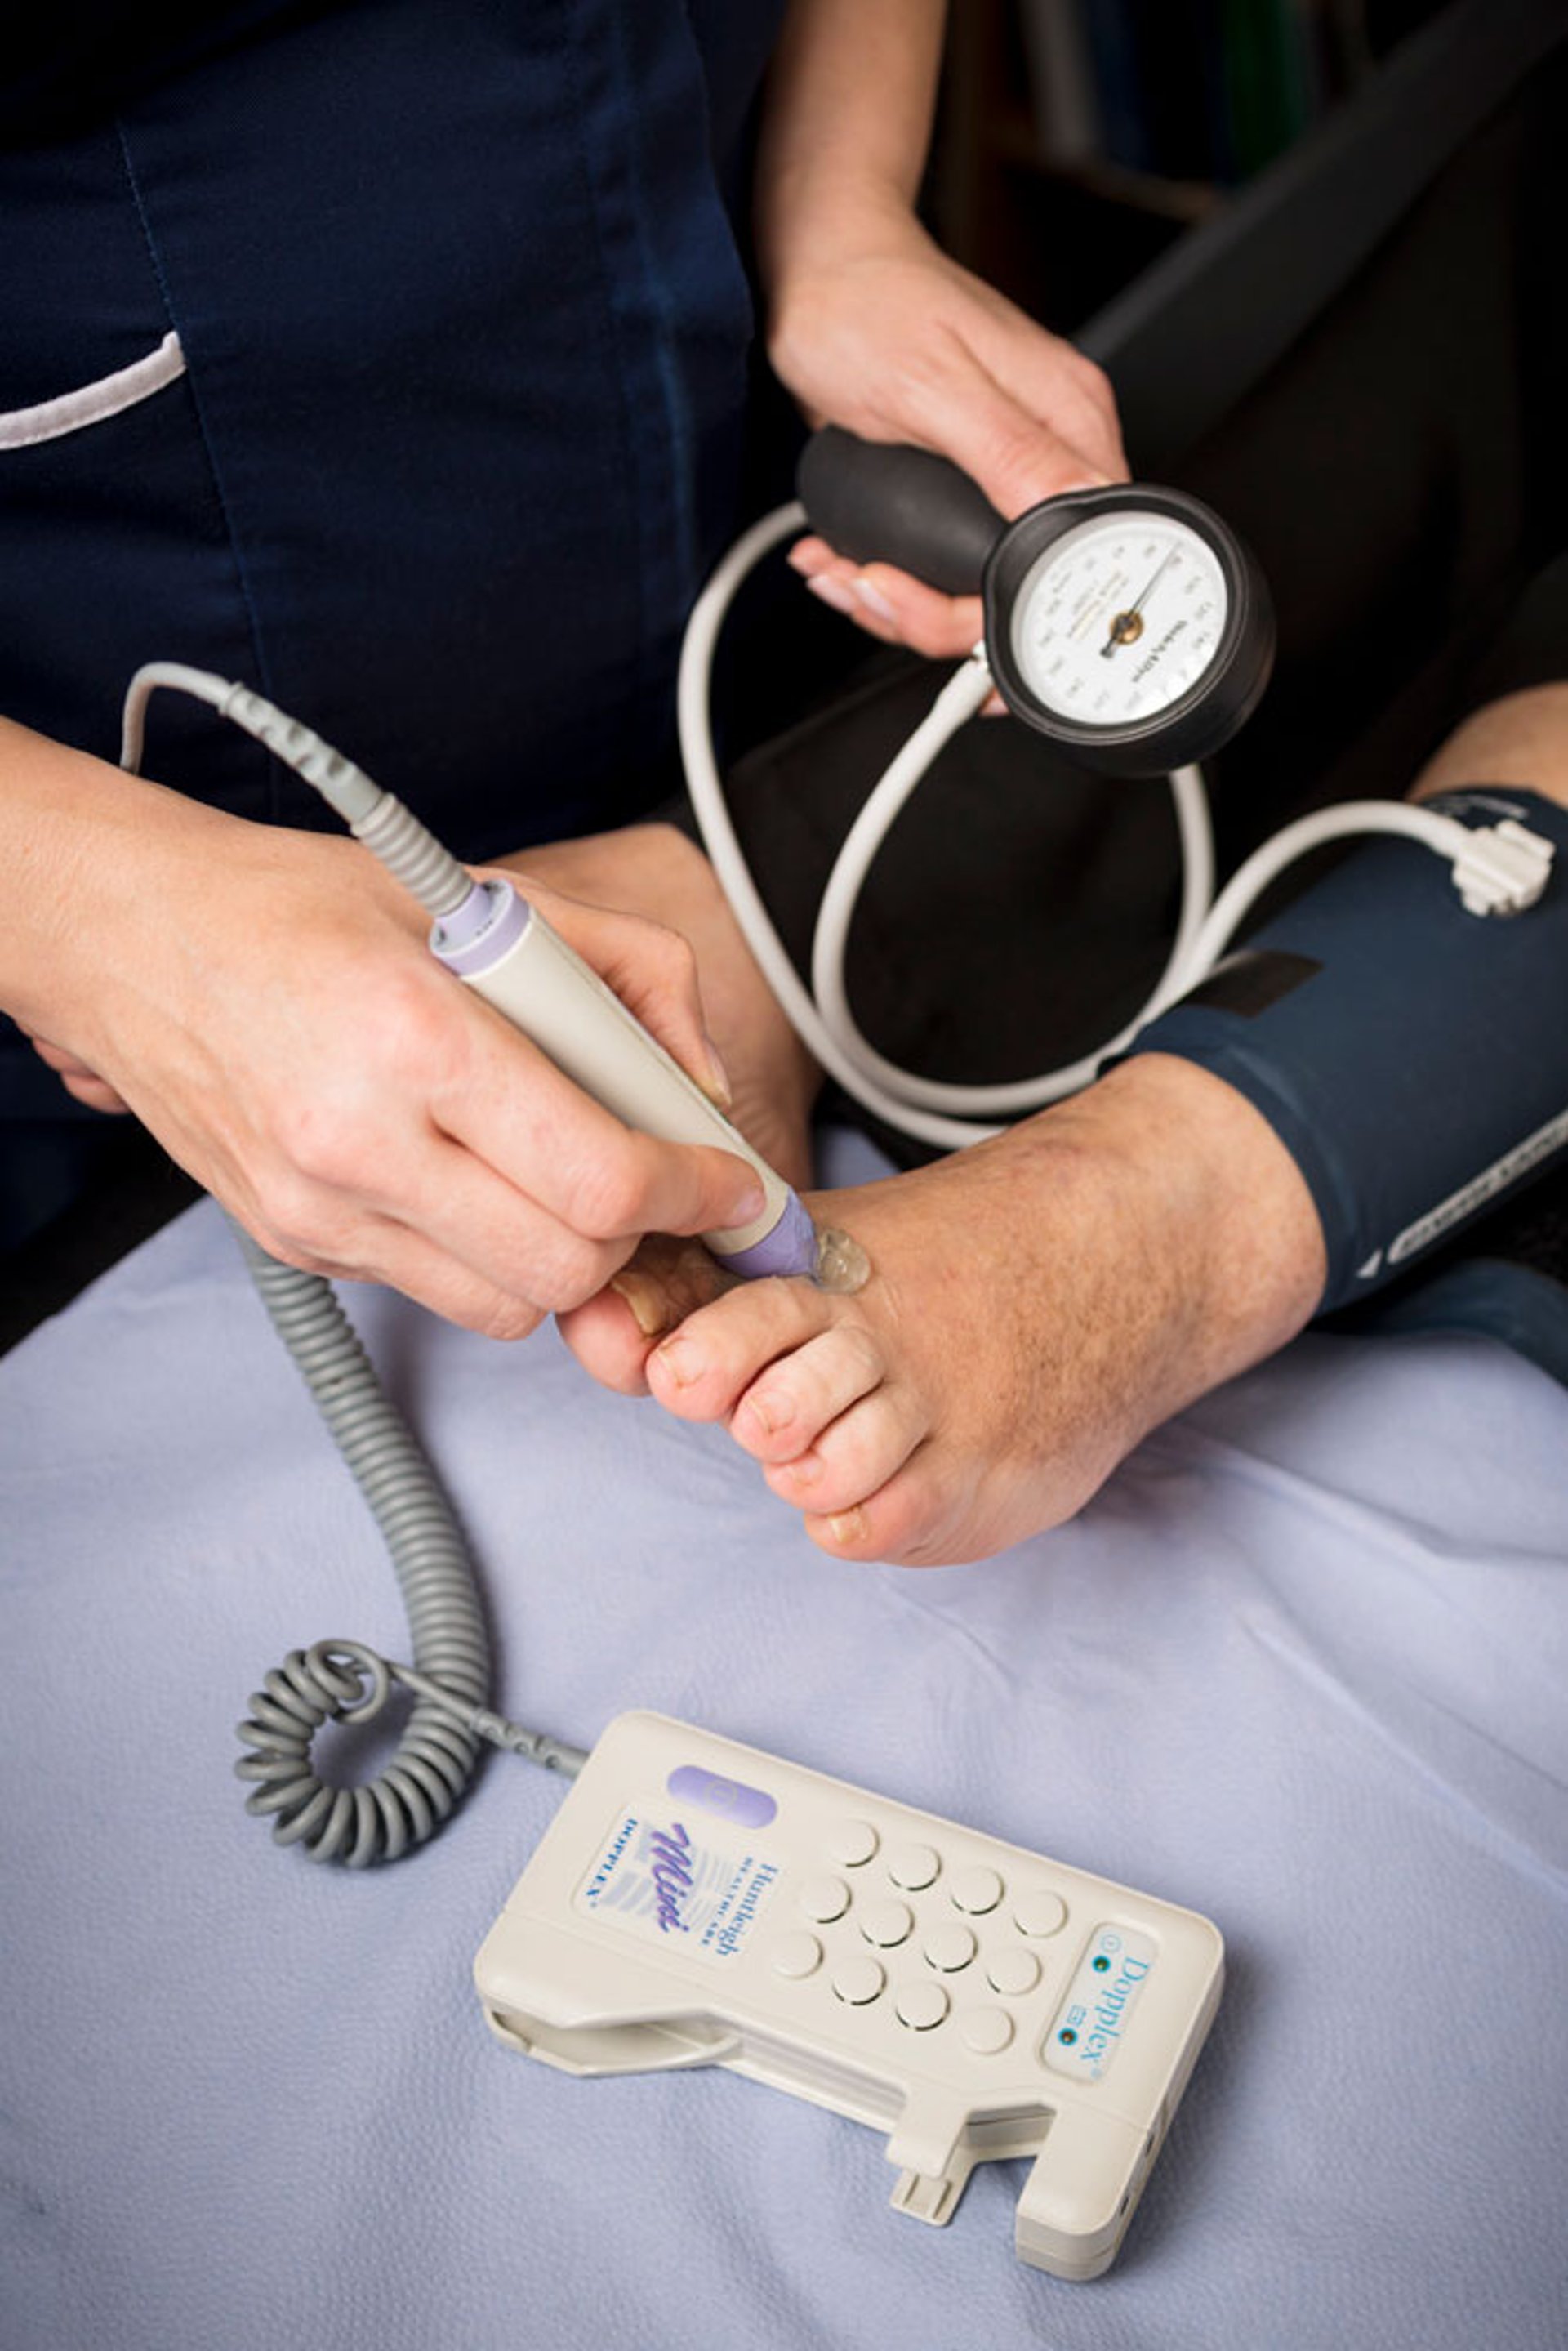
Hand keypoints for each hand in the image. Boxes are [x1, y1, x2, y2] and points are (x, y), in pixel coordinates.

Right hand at [4, 736, 768, 1338]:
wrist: (137, 941)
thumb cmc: (308, 907)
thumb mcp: (489, 893)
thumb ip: (629, 973)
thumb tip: (700, 1081)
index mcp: (418, 1039)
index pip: (601, 1179)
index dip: (693, 1192)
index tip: (728, 1181)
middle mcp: (362, 1143)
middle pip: (567, 1266)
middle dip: (638, 1236)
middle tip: (653, 1183)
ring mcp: (321, 1210)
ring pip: (507, 1305)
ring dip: (562, 1258)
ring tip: (558, 1179)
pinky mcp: (296, 1245)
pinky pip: (435, 1290)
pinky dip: (484, 1255)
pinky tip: (469, 1177)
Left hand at [561, 1057, 1325, 1564]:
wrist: (1099, 1267)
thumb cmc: (923, 1279)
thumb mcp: (821, 1249)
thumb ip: (712, 1280)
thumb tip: (596, 1311)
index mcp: (821, 1282)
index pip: (729, 1324)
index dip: (695, 1359)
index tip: (681, 1376)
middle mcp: (873, 1344)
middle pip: (771, 1411)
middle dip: (757, 1422)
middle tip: (773, 1414)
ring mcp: (931, 1410)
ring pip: (821, 1475)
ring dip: (807, 1472)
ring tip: (833, 1441)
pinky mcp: (978, 1474)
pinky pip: (881, 1526)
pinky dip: (853, 1518)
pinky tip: (870, 1484)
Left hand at [767, 205, 1126, 660]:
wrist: (815, 267)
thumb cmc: (866, 304)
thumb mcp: (933, 385)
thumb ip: (1010, 452)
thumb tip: (1074, 511)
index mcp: (1068, 422)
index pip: (1076, 559)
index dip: (1001, 609)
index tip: (927, 607)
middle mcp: (1049, 451)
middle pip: (1022, 589)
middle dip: (930, 613)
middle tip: (869, 588)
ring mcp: (1006, 472)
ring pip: (972, 587)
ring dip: (895, 602)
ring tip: (843, 573)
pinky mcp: (963, 487)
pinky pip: (940, 564)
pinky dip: (887, 578)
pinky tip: (844, 558)